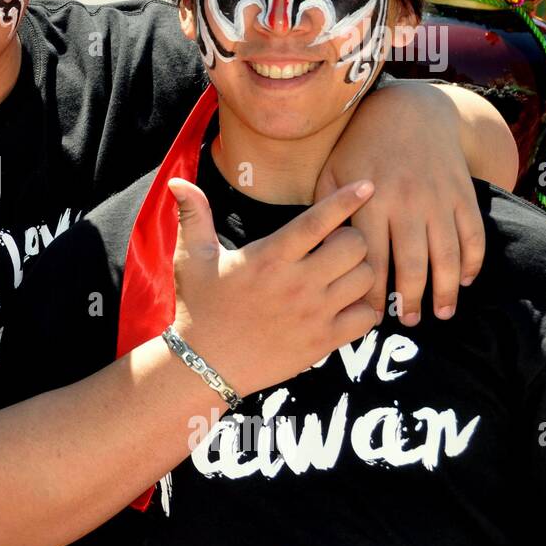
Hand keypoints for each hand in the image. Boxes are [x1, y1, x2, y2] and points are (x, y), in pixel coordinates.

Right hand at [169, 178, 376, 396]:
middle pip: (355, 245)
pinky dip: (364, 309)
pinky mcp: (323, 342)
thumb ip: (193, 216)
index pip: (318, 221)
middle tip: (339, 244)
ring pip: (367, 279)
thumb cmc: (199, 307)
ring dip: (361, 271)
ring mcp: (314, 314)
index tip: (366, 185)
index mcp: (269, 257)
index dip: (345, 200)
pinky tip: (346, 306)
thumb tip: (177, 181)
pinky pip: (367, 317)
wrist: (203, 365)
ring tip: (343, 274)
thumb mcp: (191, 258)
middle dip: (352, 237)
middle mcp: (297, 283)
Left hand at [318, 83, 486, 325]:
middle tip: (410, 322)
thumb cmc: (359, 148)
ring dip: (446, 288)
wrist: (409, 111)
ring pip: (447, 254)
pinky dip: (472, 261)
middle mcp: (407, 202)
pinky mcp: (462, 194)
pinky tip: (463, 281)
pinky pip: (473, 234)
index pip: (372, 259)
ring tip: (441, 313)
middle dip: (412, 298)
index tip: (373, 315)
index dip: (374, 292)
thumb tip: (316, 256)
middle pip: (413, 263)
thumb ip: (326, 214)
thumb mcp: (332, 174)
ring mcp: (439, 199)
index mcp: (370, 201)